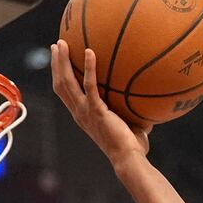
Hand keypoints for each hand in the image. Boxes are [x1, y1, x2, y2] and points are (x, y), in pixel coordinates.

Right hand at [51, 41, 151, 166]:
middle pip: (60, 84)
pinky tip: (90, 51)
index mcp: (83, 116)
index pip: (65, 94)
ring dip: (63, 61)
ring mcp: (85, 112)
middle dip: (56, 64)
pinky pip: (90, 85)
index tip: (59, 60)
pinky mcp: (96, 111)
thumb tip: (146, 98)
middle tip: (57, 45)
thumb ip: (131, 110)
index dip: (60, 76)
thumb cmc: (132, 146)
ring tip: (62, 43)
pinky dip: (88, 67)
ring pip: (67, 82)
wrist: (129, 159)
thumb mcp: (129, 124)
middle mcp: (79, 113)